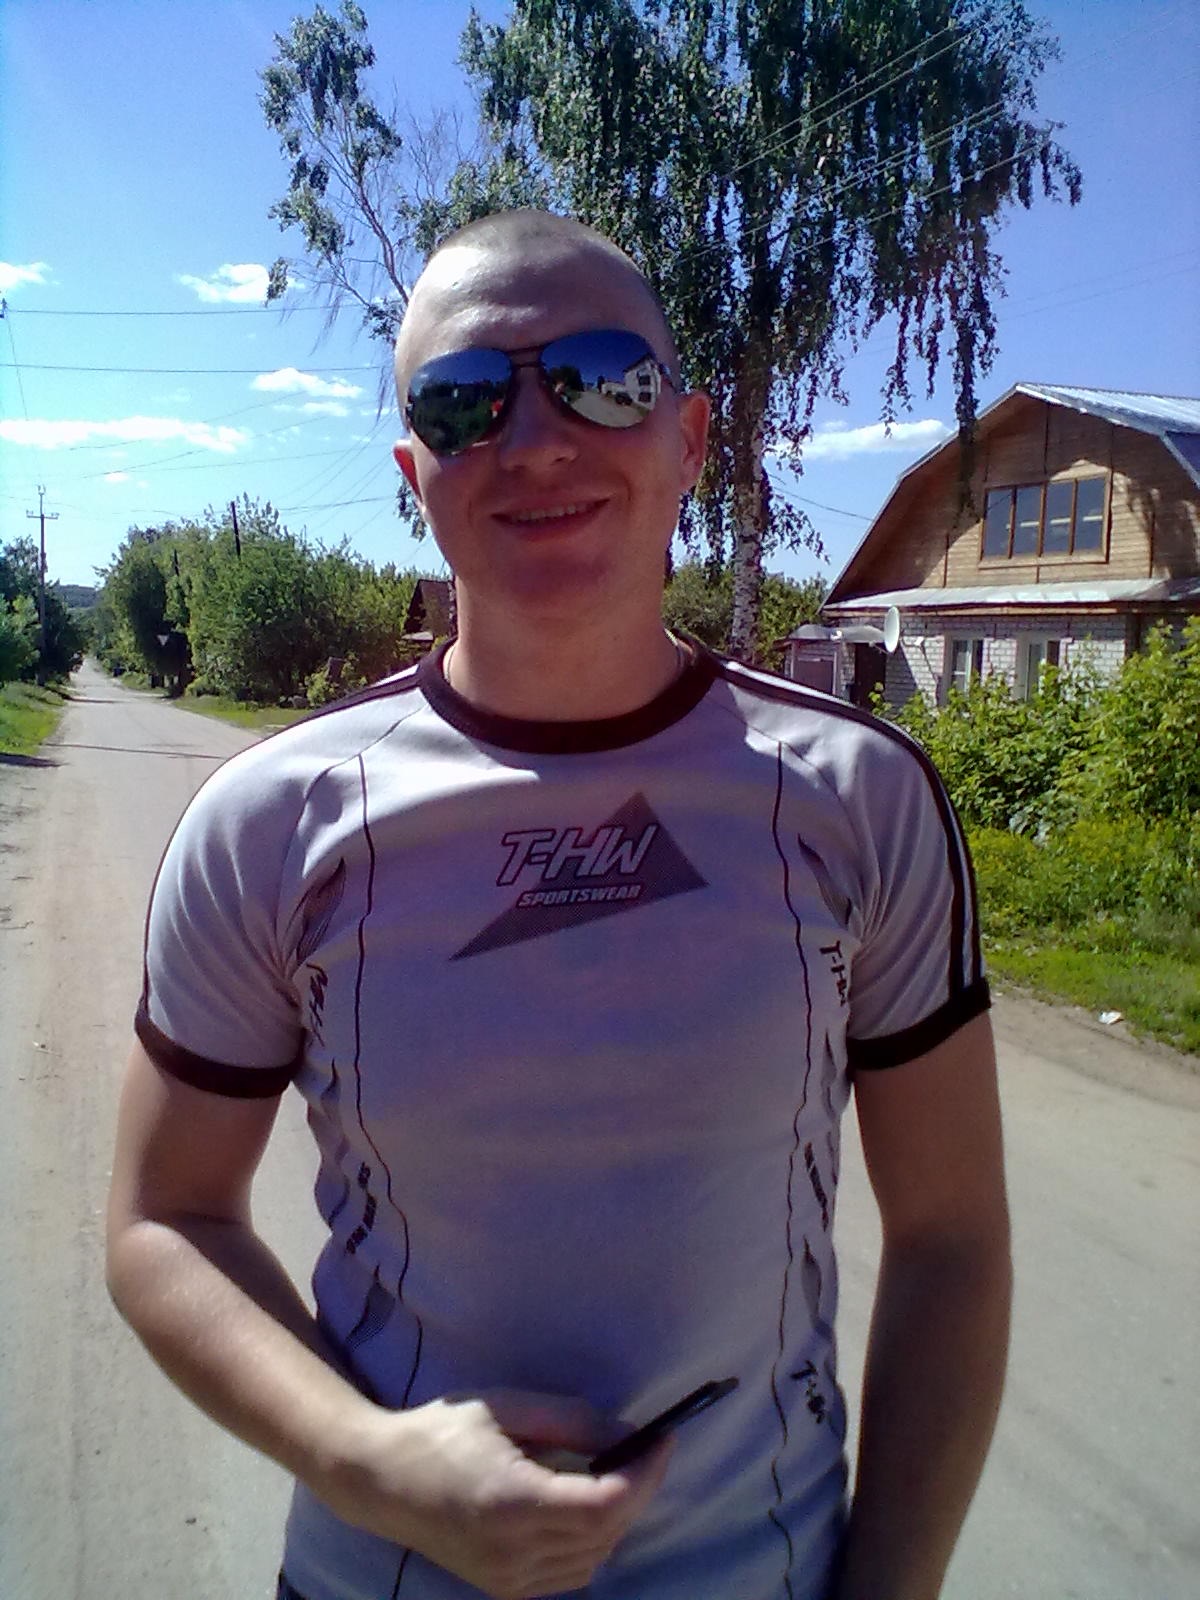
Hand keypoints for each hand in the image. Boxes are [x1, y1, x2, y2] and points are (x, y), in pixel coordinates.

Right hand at [322, 1389, 672, 1598]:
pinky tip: (586, 1506)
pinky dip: (592, 1542)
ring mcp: (508, 1580)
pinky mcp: (505, 1589)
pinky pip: (570, 1574)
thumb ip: (573, 1420)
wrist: (382, 1480)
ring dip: (618, 1518)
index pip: (605, 1505)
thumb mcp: (507, 1406)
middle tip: (647, 1449)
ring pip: (594, 1559)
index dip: (644, 1474)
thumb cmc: (442, 1431)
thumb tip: (630, 1434)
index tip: (661, 1438)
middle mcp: (514, 1552)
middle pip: (607, 1534)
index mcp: (513, 1502)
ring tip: (618, 1473)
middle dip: (639, 1490)